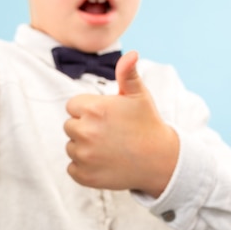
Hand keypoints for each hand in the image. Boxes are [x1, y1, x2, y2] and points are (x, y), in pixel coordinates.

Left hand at [63, 51, 178, 197]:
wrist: (161, 161)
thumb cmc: (147, 124)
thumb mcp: (139, 95)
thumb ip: (127, 73)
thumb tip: (131, 53)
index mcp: (92, 109)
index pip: (73, 106)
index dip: (89, 111)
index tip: (106, 117)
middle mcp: (84, 131)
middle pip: (70, 126)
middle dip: (85, 128)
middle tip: (109, 133)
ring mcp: (83, 156)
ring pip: (71, 147)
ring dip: (84, 148)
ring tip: (109, 148)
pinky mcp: (83, 176)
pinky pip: (72, 168)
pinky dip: (84, 167)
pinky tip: (104, 163)